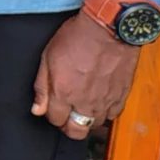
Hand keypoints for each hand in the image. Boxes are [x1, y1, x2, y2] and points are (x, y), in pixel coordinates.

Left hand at [31, 10, 141, 140]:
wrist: (109, 28)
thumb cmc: (77, 38)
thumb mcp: (47, 57)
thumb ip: (42, 87)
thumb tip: (37, 110)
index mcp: (64, 93)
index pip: (55, 120)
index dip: (51, 115)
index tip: (52, 107)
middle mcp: (85, 102)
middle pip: (76, 131)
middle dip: (68, 126)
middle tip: (66, 114)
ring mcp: (106, 100)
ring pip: (95, 124)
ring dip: (87, 119)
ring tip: (82, 106)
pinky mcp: (122, 95)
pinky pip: (113, 114)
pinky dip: (105, 112)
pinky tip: (99, 101)